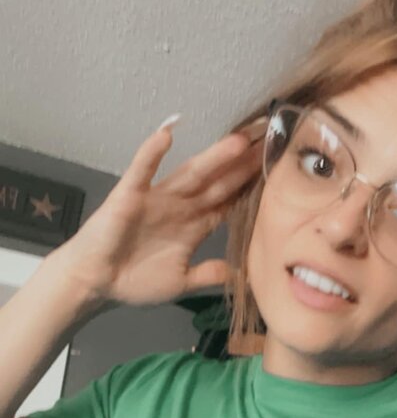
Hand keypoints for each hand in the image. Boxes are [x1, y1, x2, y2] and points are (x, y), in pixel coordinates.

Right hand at [52, 117, 263, 308]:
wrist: (95, 284)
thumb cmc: (134, 281)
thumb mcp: (182, 282)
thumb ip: (210, 274)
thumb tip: (243, 276)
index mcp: (194, 225)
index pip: (230, 202)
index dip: (252, 188)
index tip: (279, 172)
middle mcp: (180, 206)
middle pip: (218, 182)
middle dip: (243, 165)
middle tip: (269, 141)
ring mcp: (156, 198)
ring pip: (191, 173)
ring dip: (214, 157)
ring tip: (238, 140)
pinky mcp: (130, 196)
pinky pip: (142, 170)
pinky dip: (153, 153)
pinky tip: (168, 133)